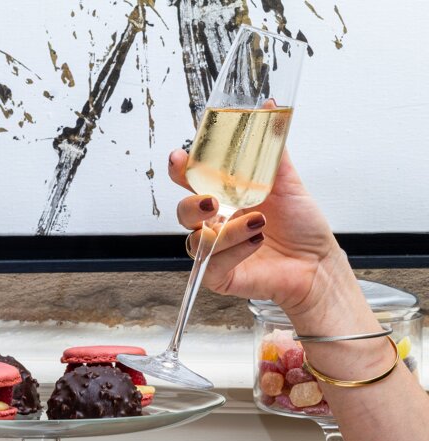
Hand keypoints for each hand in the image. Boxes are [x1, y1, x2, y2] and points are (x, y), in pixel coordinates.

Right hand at [169, 148, 342, 314]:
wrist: (318, 263)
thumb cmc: (302, 226)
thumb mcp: (288, 182)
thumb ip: (272, 148)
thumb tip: (270, 107)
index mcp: (225, 198)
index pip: (191, 181)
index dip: (180, 169)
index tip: (180, 158)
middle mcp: (216, 224)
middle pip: (182, 212)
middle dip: (192, 205)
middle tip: (213, 201)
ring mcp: (215, 250)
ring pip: (196, 239)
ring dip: (227, 231)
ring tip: (259, 223)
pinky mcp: (220, 275)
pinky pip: (210, 264)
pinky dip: (233, 251)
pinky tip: (256, 243)